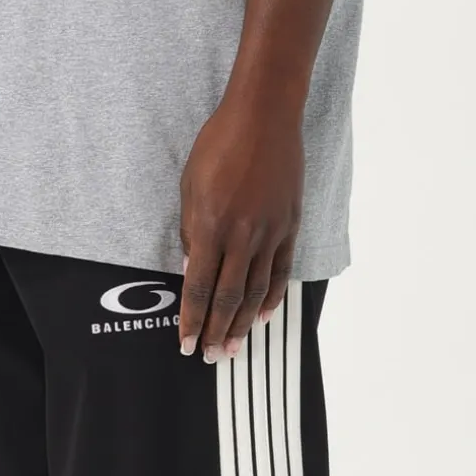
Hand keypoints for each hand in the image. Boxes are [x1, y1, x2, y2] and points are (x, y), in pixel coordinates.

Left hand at [178, 85, 303, 360]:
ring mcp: (270, 232)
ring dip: (243, 324)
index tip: (186, 343)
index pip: (199, 286)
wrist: (263, 117)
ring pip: (256, 292)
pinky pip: (280, 271)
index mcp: (211, 225)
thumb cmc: (219, 144)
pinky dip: (271, 298)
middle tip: (210, 357)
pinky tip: (263, 315)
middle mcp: (242, 235)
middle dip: (217, 332)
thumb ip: (190, 231)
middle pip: (229, 298)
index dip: (193, 320)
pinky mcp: (289, 225)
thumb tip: (191, 269)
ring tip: (234, 347)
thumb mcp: (189, 185)